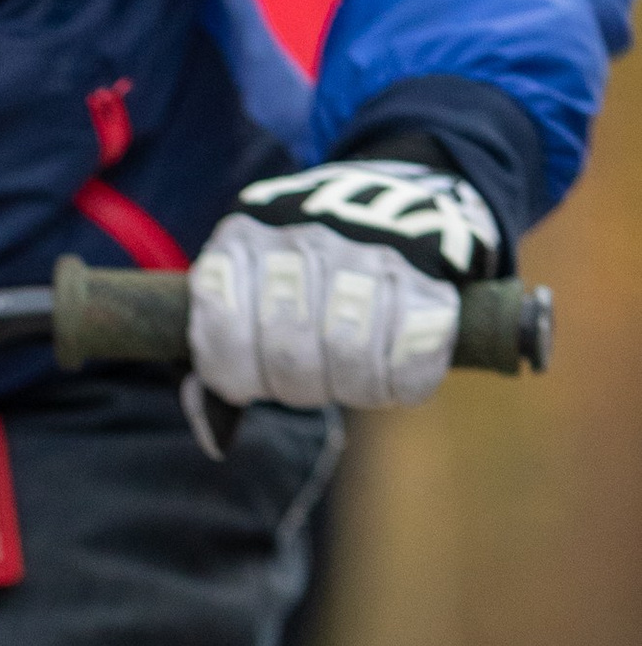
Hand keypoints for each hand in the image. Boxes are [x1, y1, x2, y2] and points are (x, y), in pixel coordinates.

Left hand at [189, 160, 499, 409]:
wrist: (400, 204)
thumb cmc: (308, 277)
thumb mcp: (247, 298)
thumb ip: (224, 362)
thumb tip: (216, 441)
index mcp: (240, 243)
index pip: (225, 346)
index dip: (243, 379)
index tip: (259, 373)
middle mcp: (301, 238)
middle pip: (292, 360)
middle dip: (302, 385)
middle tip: (318, 370)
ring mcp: (368, 251)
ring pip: (351, 358)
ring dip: (355, 384)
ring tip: (357, 366)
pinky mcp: (429, 277)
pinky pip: (412, 360)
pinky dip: (403, 379)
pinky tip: (398, 360)